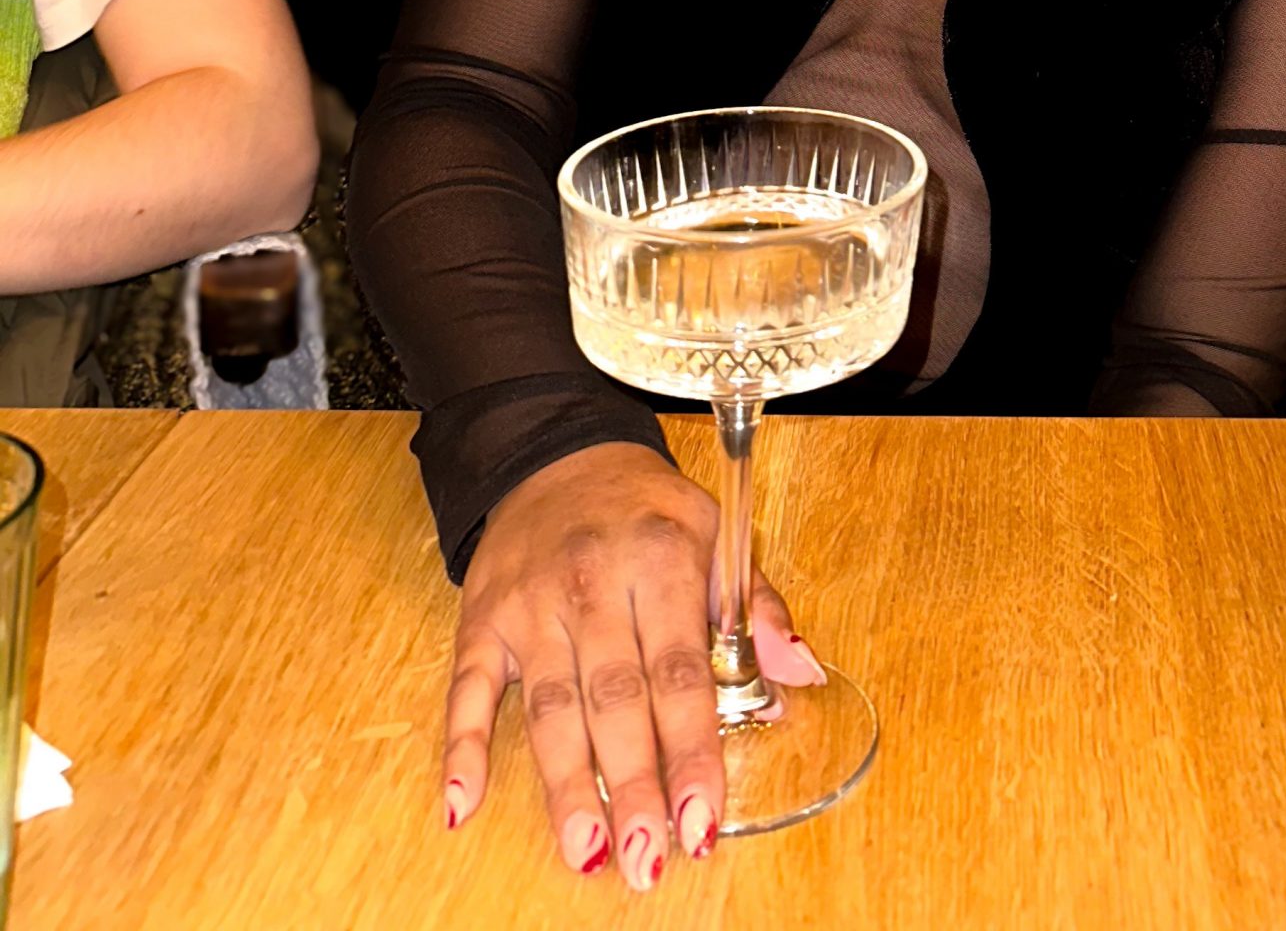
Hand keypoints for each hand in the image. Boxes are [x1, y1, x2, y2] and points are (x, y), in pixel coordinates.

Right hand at [442, 441, 827, 889]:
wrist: (556, 454)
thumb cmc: (646, 510)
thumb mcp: (715, 534)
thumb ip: (756, 608)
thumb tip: (800, 672)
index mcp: (660, 563)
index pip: (681, 673)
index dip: (692, 751)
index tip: (705, 818)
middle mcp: (592, 585)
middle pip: (615, 701)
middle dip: (634, 785)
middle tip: (649, 856)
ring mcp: (532, 606)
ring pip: (549, 707)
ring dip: (567, 786)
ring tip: (587, 852)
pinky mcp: (483, 620)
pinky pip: (467, 690)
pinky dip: (462, 750)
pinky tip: (461, 807)